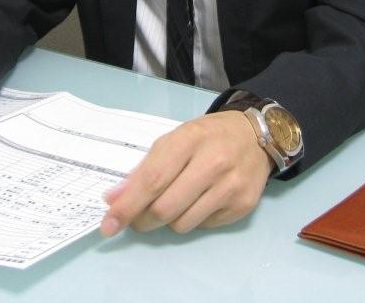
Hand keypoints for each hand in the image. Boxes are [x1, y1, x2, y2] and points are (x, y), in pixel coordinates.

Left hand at [100, 111, 271, 235]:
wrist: (256, 136)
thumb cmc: (207, 137)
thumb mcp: (173, 141)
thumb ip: (143, 170)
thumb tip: (113, 200)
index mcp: (189, 140)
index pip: (152, 180)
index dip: (127, 206)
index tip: (108, 224)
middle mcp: (213, 163)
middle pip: (165, 208)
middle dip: (142, 220)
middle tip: (137, 218)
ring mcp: (231, 186)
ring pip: (182, 224)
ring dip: (168, 221)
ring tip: (174, 202)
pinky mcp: (243, 206)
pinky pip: (203, 227)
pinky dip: (192, 219)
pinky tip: (198, 201)